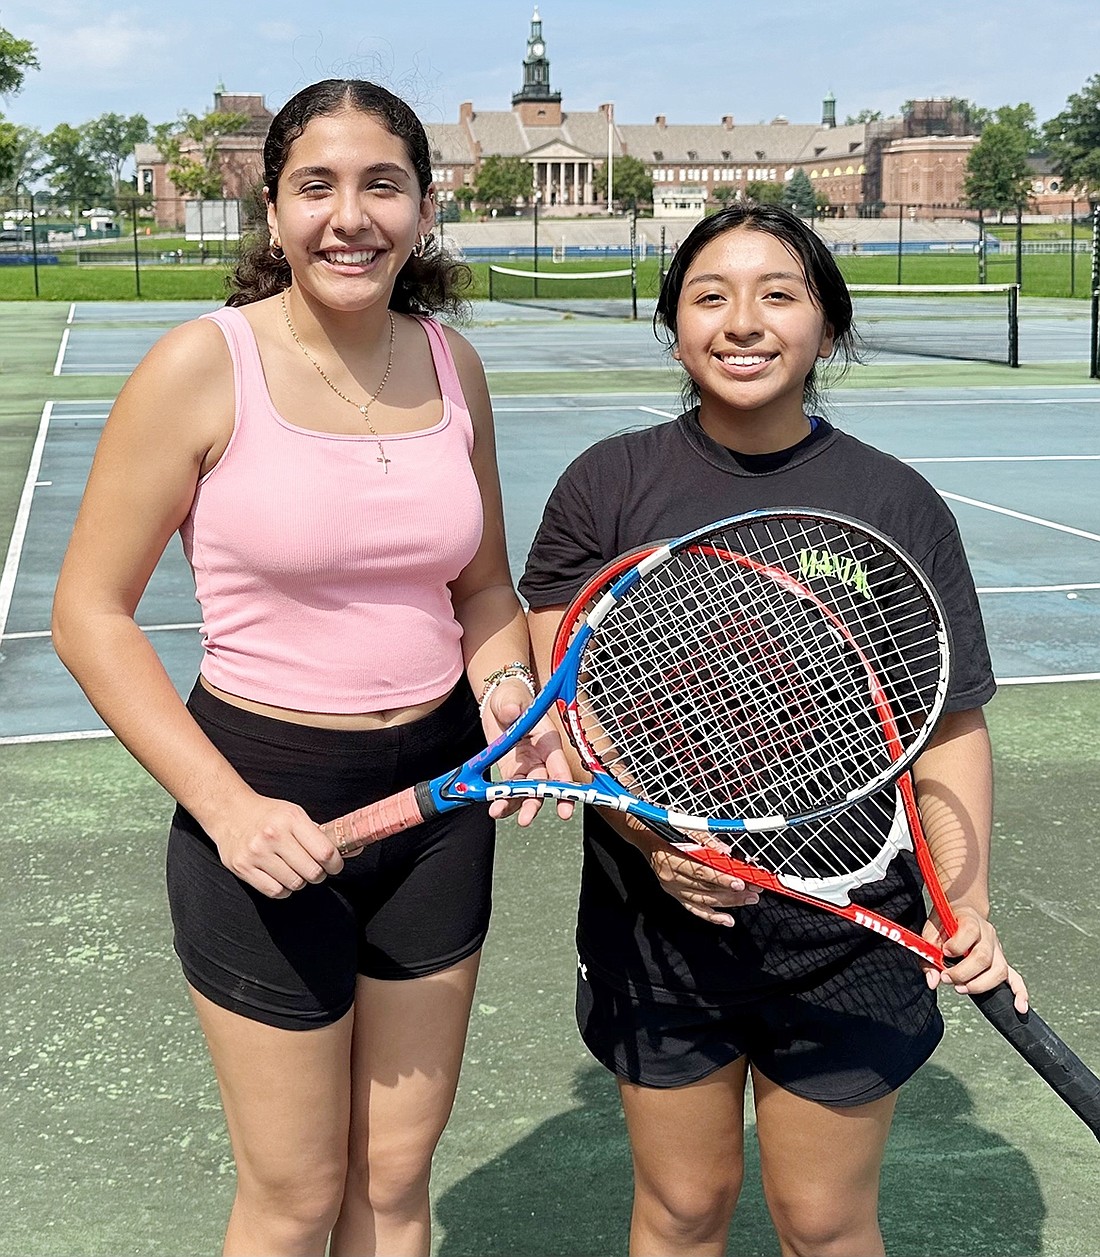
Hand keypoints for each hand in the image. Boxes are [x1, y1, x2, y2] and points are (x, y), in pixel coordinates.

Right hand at [209, 791, 346, 898]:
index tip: (334, 866)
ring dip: (300, 881)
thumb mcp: (296, 815)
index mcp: (291, 819)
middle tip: (314, 869)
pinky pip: (275, 891)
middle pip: (312, 872)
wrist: (229, 811)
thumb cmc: (269, 815)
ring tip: (295, 870)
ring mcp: (256, 853)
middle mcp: (273, 835)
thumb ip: (323, 834)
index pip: (325, 852)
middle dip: (318, 874)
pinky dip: (283, 889)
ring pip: (294, 883)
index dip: (335, 864)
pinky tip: (281, 876)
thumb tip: (356, 848)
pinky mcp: (243, 868)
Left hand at [481, 679, 574, 825]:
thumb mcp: (511, 697)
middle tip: (527, 817)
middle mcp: (541, 757)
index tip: (564, 797)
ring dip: (519, 806)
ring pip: (528, 792)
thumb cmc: (512, 695)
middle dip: (538, 801)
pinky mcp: (513, 772)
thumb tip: (511, 711)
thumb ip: (512, 705)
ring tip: (503, 814)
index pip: (558, 762)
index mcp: (547, 739)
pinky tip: (495, 809)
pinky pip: (510, 791)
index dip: (562, 780)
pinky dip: (504, 801)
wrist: (499, 701)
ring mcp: (528, 767)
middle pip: (545, 784)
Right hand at [638, 830, 759, 926]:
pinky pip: (695, 909)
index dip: (722, 878)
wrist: (645, 837)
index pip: (701, 871)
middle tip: (753, 889)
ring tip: (748, 898)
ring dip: (729, 902)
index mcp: (672, 858)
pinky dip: (712, 917)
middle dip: (733, 891)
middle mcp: (670, 877)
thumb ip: (705, 840)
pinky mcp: (675, 895)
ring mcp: (673, 888)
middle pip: (706, 889)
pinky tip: (727, 920)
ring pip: (704, 901)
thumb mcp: (684, 828)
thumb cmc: (664, 830)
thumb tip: (725, 852)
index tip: (741, 880)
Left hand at [922, 904, 1029, 1012]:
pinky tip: (1019, 1005)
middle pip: (984, 956)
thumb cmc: (945, 923)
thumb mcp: (931, 932)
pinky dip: (1019, 992)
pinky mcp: (1001, 961)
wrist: (959, 912)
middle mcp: (987, 934)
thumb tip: (933, 981)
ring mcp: (997, 949)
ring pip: (999, 969)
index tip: (944, 954)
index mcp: (970, 920)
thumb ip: (927, 955)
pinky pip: (1015, 978)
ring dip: (980, 984)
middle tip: (947, 978)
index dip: (957, 946)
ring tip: (962, 988)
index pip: (970, 932)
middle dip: (964, 972)